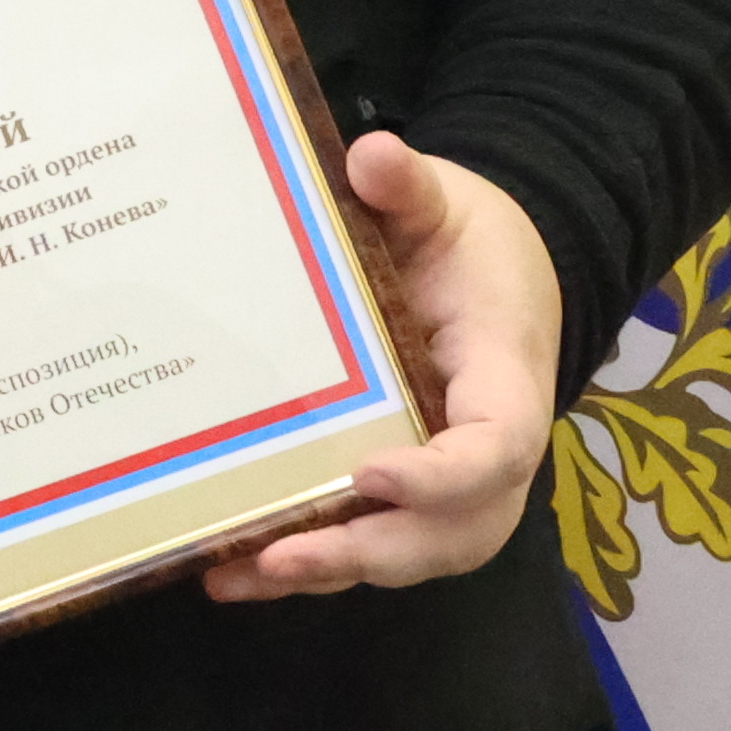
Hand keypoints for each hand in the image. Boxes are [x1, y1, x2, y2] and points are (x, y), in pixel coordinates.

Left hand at [204, 134, 564, 604]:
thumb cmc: (468, 244)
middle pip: (454, 532)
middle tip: (285, 555)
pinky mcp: (402, 496)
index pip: (496, 446)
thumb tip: (373, 156)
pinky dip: (304, 567)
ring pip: (407, 555)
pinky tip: (225, 572)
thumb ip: (414, 187)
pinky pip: (366, 545)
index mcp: (505, 376)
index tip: (372, 470)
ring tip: (237, 574)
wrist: (488, 277)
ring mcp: (446, 485)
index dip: (442, 474)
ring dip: (327, 571)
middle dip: (372, 551)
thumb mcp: (448, 203)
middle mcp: (487, 451)